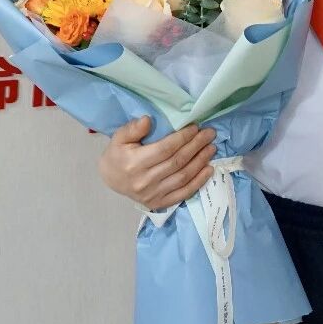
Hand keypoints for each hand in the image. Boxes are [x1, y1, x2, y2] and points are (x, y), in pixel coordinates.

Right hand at [98, 115, 216, 210]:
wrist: (111, 179)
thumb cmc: (117, 154)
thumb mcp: (119, 138)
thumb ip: (133, 128)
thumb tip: (148, 120)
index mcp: (135, 163)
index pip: (165, 149)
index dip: (182, 138)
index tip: (195, 127)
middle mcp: (145, 181)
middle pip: (177, 162)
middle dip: (196, 146)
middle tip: (209, 134)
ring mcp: (154, 194)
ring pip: (183, 177)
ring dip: (200, 162)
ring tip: (211, 148)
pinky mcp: (160, 203)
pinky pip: (183, 193)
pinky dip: (198, 182)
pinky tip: (209, 170)